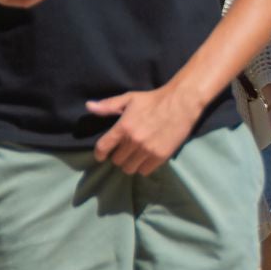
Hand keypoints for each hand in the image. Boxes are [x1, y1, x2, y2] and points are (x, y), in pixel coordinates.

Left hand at [86, 86, 200, 174]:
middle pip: (117, 161)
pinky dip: (144, 166)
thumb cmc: (154, 99)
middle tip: (125, 150)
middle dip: (119, 156)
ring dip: (130, 163)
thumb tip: (88, 107)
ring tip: (135, 156)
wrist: (181, 102)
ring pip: (129, 169)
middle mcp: (134, 141)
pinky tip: (146, 157)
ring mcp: (147, 150)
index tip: (102, 156)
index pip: (103, 148)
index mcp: (124, 127)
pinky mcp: (160, 156)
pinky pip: (144, 171)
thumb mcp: (130, 98)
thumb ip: (108, 105)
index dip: (99, 154)